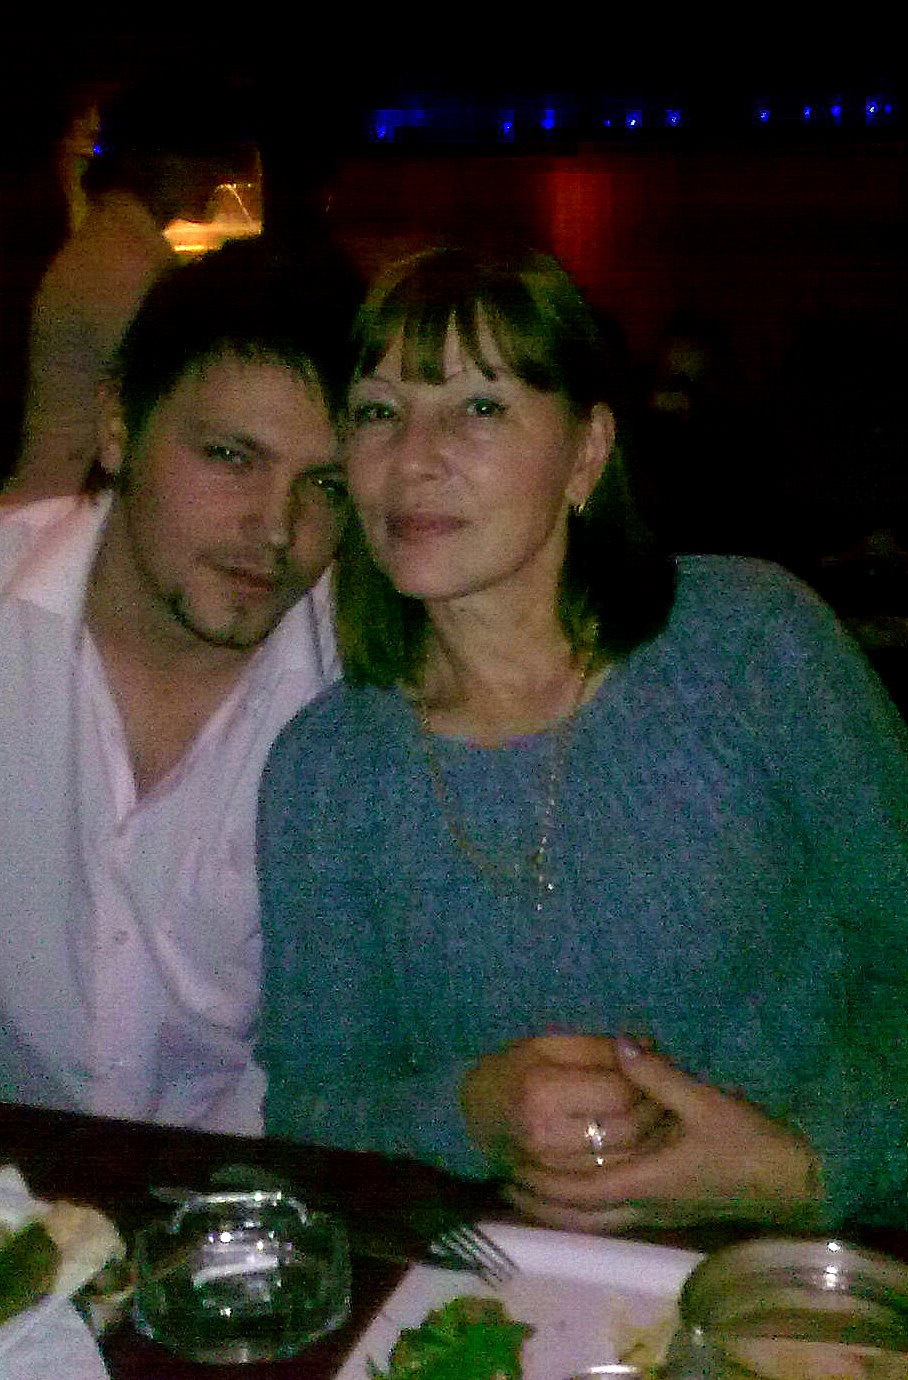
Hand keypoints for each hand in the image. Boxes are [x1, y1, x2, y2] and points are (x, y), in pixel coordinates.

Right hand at [460, 1034, 666, 1179]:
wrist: (470, 1117)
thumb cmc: (510, 1071)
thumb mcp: (545, 1045)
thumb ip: (596, 1047)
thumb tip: (648, 1045)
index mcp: (543, 1093)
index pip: (619, 1092)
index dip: (647, 1079)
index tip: (658, 1065)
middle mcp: (548, 1138)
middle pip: (628, 1131)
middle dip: (656, 1111)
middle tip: (666, 1093)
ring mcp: (553, 1172)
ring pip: (625, 1161)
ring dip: (651, 1140)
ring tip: (659, 1117)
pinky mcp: (559, 1192)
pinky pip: (611, 1183)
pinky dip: (633, 1166)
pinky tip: (640, 1147)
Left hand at [505, 1039, 824, 1232]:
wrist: (792, 1181)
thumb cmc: (748, 1142)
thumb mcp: (706, 1102)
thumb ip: (659, 1075)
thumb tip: (619, 1045)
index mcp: (648, 1181)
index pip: (581, 1192)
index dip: (543, 1183)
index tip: (510, 1167)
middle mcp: (646, 1204)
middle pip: (580, 1217)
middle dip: (541, 1204)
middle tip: (506, 1183)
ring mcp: (659, 1210)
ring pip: (597, 1222)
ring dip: (561, 1208)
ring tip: (530, 1188)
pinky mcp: (671, 1207)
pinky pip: (614, 1216)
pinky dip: (586, 1208)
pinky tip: (579, 1187)